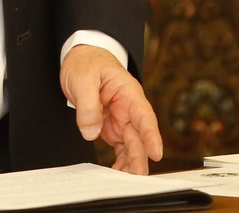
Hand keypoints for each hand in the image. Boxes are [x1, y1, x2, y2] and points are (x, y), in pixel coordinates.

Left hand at [60, 45, 163, 173]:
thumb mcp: (83, 78)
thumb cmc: (87, 62)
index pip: (144, 115)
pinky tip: (117, 173)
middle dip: (140, 158)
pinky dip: (120, 161)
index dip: (151, 135)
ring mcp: (121, 119)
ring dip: (130, 163)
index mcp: (128, 92)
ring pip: (132, 145)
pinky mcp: (112, 127)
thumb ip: (88, 104)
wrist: (82, 57)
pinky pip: (120, 148)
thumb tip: (91, 131)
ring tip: (123, 181)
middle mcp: (128, 108)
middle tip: (136, 178)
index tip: (156, 153)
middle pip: (139, 136)